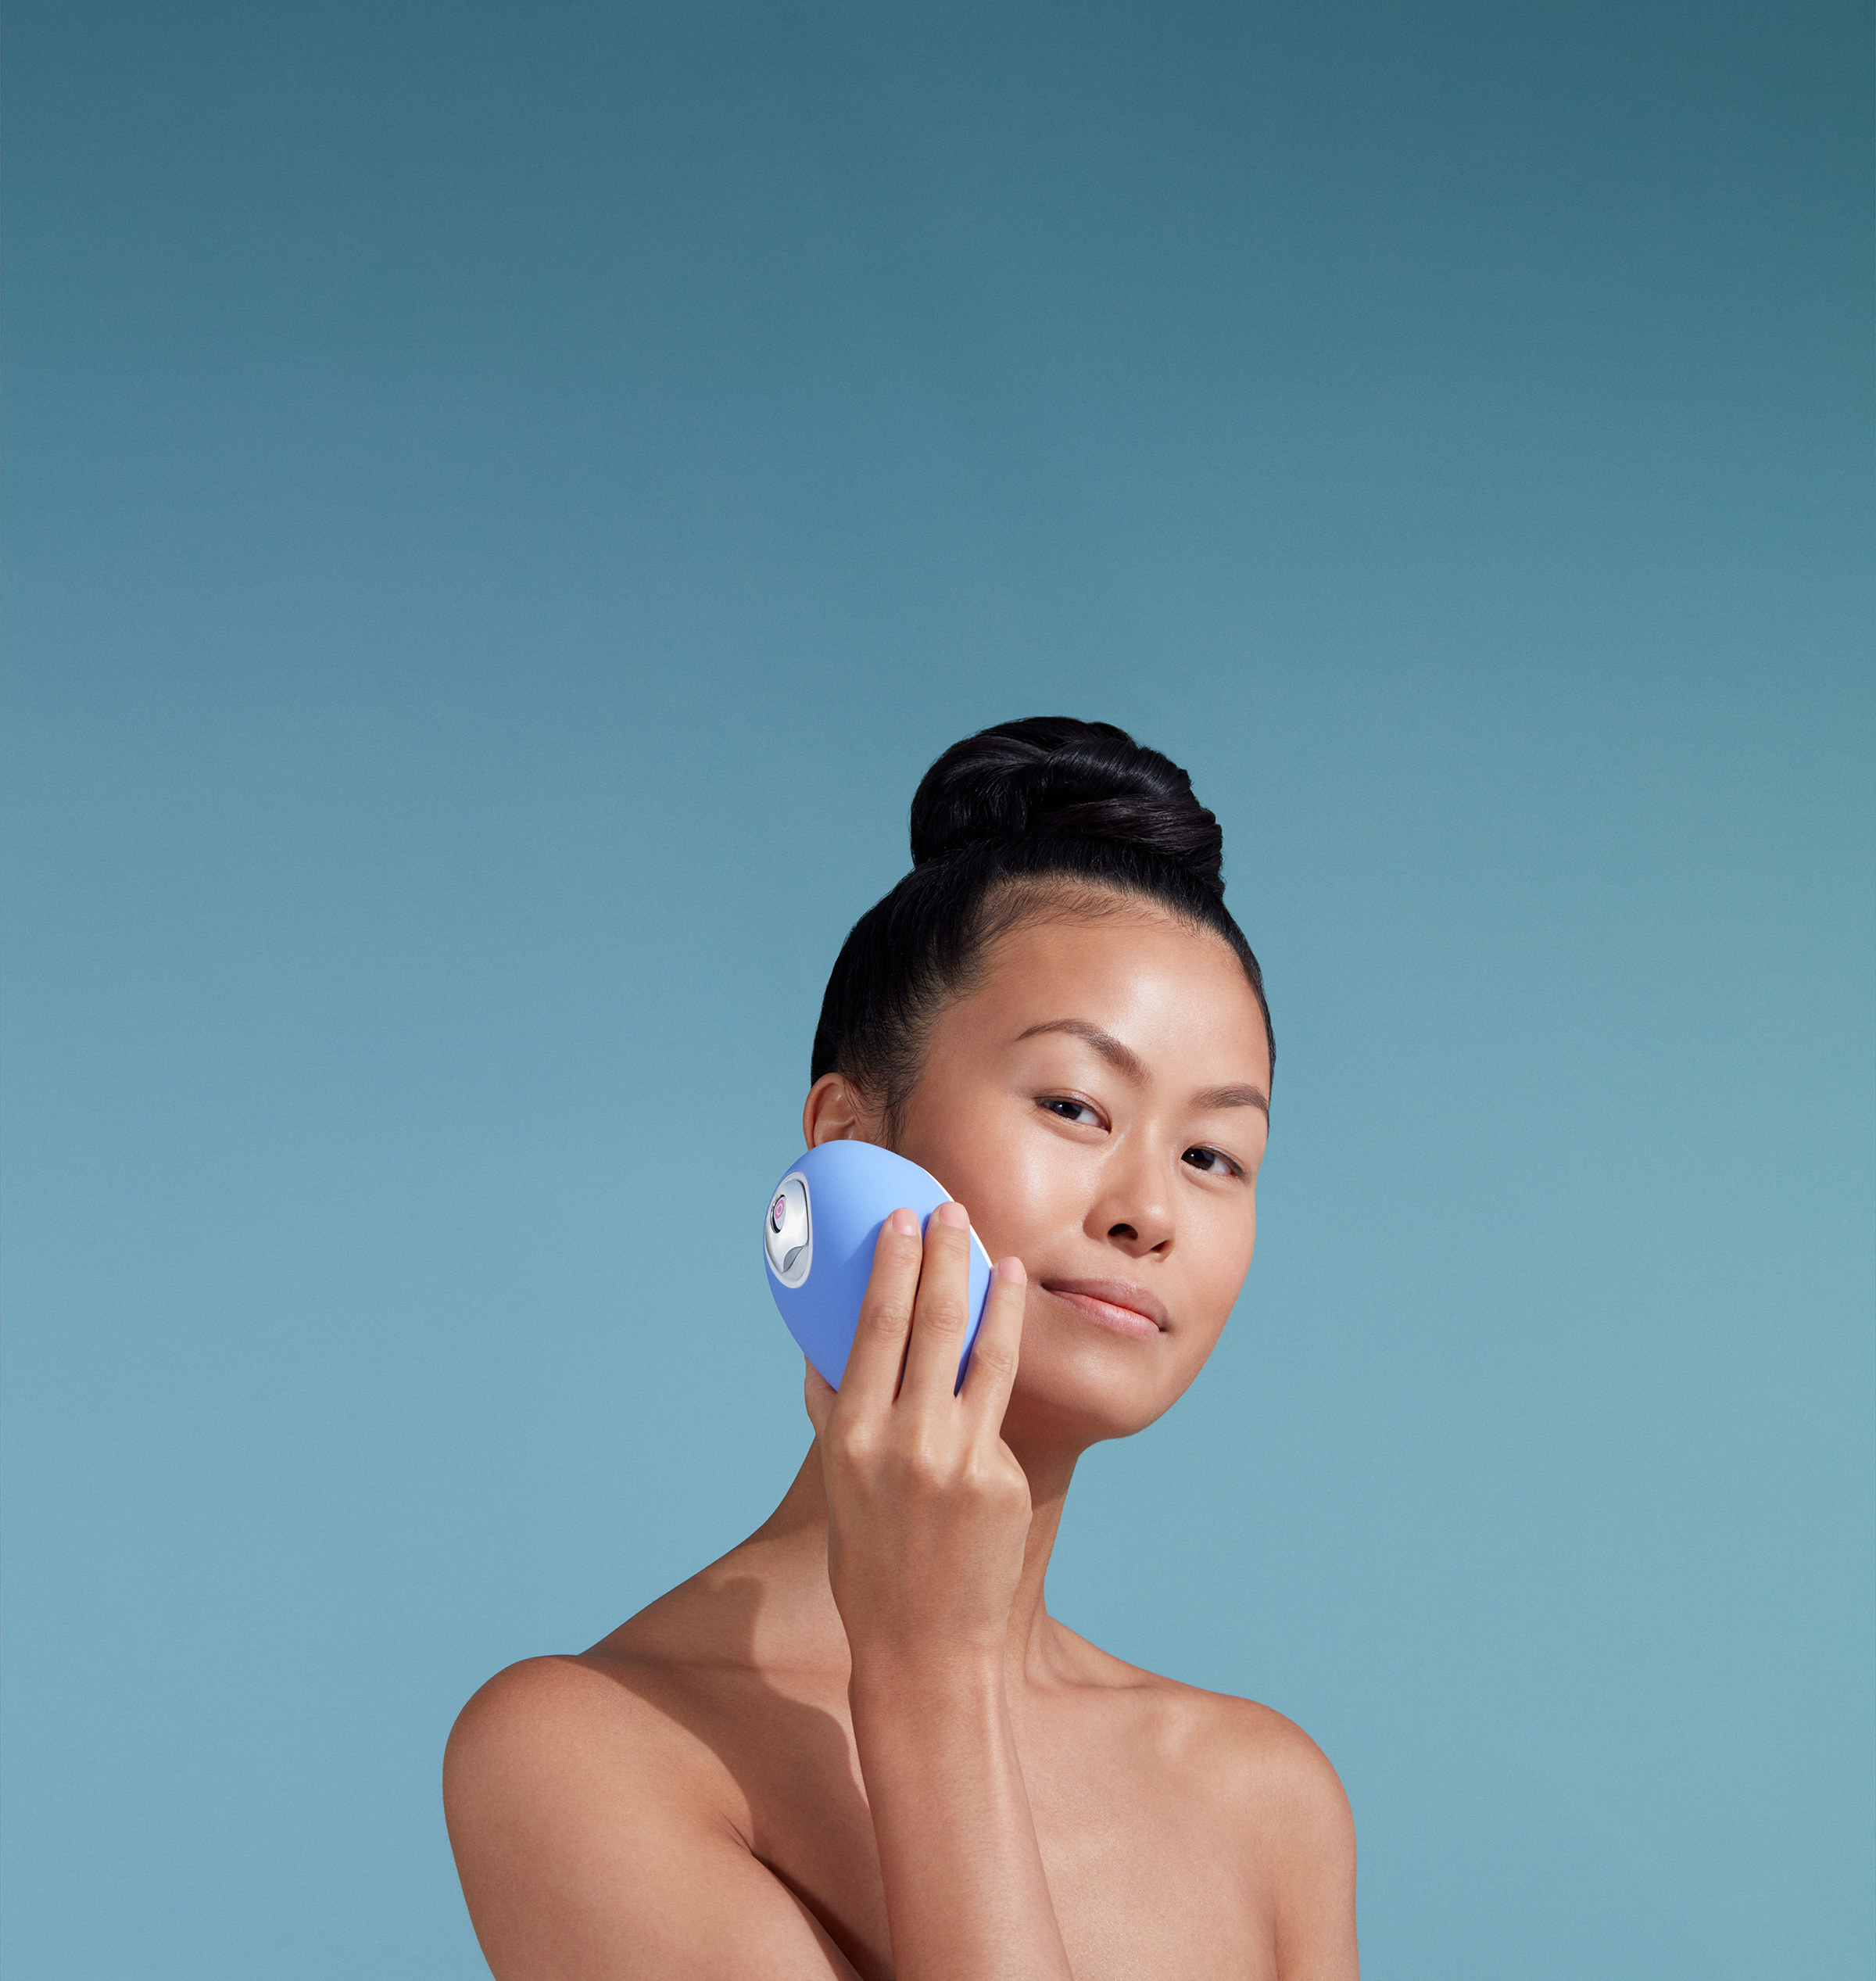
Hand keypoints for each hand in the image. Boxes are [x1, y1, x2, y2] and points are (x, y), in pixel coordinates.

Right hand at [803, 1202, 1030, 1671]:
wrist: (923, 1645)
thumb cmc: (869, 1558)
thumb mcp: (836, 1481)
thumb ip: (834, 1410)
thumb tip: (824, 1344)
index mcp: (852, 1436)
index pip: (877, 1327)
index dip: (895, 1266)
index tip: (904, 1218)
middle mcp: (905, 1441)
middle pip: (933, 1323)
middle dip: (946, 1256)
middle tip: (954, 1210)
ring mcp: (961, 1460)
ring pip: (986, 1354)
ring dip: (994, 1295)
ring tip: (1003, 1256)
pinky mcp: (1003, 1480)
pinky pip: (1000, 1413)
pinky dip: (1001, 1370)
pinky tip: (1006, 1339)